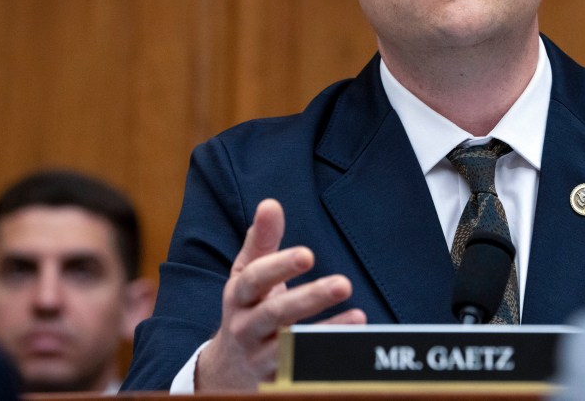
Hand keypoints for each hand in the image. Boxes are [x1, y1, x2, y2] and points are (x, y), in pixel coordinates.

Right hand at [195, 198, 366, 389]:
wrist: (226, 371)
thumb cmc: (246, 309)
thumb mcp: (247, 275)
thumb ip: (262, 241)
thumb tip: (270, 204)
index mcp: (238, 297)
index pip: (254, 280)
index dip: (278, 267)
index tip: (307, 254)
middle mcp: (246, 327)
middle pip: (275, 314)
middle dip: (309, 299)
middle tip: (343, 284)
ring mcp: (261, 358)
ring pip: (291, 347)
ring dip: (326, 332)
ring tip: (358, 314)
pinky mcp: (277, 380)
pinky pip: (304, 369)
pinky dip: (329, 355)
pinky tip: (355, 337)